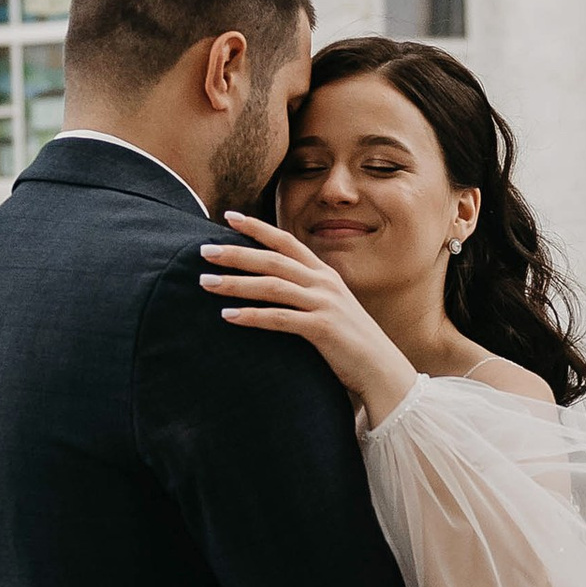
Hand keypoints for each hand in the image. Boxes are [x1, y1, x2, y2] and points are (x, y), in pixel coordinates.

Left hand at [200, 213, 418, 422]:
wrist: (382, 369)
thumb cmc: (350, 341)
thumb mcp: (329, 307)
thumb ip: (305, 292)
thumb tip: (272, 286)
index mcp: (324, 274)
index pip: (286, 242)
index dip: (257, 227)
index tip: (229, 216)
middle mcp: (324, 283)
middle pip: (272, 260)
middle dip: (236, 253)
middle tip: (203, 251)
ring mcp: (324, 304)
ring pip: (272, 286)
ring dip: (236, 284)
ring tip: (206, 283)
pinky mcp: (322, 328)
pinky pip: (279, 318)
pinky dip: (251, 316)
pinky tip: (227, 316)